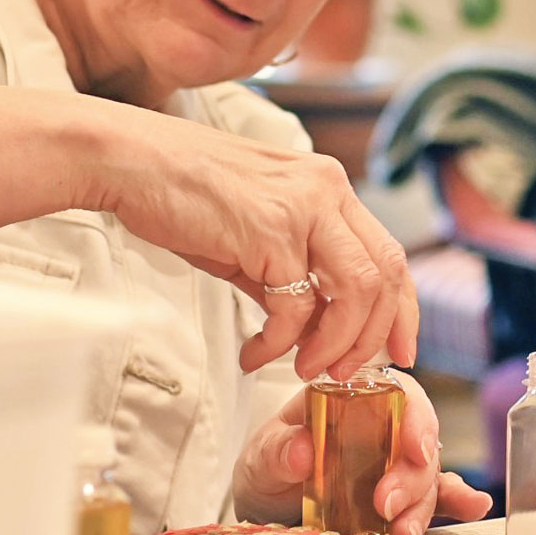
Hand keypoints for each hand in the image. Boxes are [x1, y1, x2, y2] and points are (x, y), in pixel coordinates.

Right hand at [84, 101, 416, 379]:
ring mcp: (303, 206)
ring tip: (304, 367)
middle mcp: (327, 190)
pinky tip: (255, 352)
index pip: (391, 254)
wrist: (131, 161)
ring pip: (356, 291)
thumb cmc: (184, 193)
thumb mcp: (255, 231)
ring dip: (335, 343)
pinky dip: (279, 341)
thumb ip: (291, 275)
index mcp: (329, 186)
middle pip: (385, 274)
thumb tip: (313, 329)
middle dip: (376, 335)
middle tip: (347, 373)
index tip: (401, 350)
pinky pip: (295, 305)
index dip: (404, 309)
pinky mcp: (270, 230)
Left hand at [237, 377, 493, 534]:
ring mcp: (398, 463)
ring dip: (422, 506)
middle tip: (386, 505)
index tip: (415, 450)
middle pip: (419, 442)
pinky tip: (475, 507)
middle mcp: (388, 426)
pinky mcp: (402, 497)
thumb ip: (278, 449)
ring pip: (428, 477)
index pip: (401, 394)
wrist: (266, 499)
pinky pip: (436, 497)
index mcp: (357, 398)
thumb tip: (302, 450)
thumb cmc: (270, 459)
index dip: (416, 418)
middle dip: (411, 477)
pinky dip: (456, 503)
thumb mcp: (262, 452)